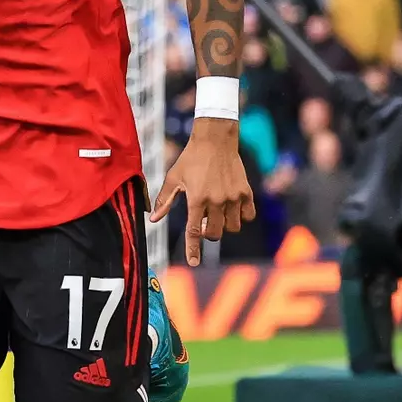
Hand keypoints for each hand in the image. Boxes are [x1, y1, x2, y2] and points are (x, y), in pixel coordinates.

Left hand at [150, 118, 255, 265]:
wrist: (215, 139)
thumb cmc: (190, 158)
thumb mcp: (174, 177)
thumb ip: (164, 200)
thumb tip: (153, 220)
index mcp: (196, 199)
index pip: (194, 231)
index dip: (193, 249)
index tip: (193, 263)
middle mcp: (217, 201)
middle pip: (215, 234)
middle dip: (208, 233)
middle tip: (203, 220)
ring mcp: (234, 197)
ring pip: (232, 227)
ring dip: (224, 225)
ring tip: (217, 211)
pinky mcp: (246, 192)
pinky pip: (248, 216)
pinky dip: (241, 216)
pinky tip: (232, 207)